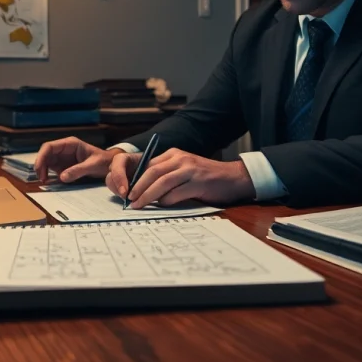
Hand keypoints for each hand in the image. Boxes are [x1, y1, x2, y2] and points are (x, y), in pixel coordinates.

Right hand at [34, 137, 121, 184]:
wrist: (110, 165)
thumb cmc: (102, 161)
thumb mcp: (92, 165)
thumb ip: (78, 170)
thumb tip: (62, 177)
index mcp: (69, 144)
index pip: (49, 147)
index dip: (41, 156)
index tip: (39, 169)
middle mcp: (63, 149)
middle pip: (45, 154)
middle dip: (40, 165)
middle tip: (42, 179)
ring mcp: (62, 158)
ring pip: (46, 162)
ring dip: (43, 171)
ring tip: (45, 181)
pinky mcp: (63, 166)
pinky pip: (52, 170)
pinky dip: (49, 175)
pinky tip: (50, 182)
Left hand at [109, 148, 254, 208]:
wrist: (234, 178)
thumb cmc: (206, 178)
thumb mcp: (184, 171)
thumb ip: (166, 177)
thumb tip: (143, 191)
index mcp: (174, 155)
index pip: (148, 165)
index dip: (135, 179)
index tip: (127, 192)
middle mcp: (181, 159)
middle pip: (152, 172)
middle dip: (138, 187)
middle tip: (129, 200)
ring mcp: (190, 169)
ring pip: (162, 182)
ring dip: (148, 195)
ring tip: (138, 205)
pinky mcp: (199, 182)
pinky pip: (177, 192)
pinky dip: (167, 201)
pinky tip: (162, 206)